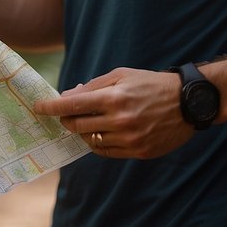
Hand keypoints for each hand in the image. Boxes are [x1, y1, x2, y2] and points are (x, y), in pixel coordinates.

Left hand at [33, 67, 192, 158]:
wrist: (188, 103)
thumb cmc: (152, 84)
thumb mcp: (122, 75)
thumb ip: (93, 86)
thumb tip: (67, 97)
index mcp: (114, 97)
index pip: (73, 105)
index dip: (52, 107)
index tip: (38, 108)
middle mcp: (120, 120)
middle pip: (77, 125)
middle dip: (65, 120)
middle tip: (63, 115)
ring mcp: (129, 139)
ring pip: (90, 140)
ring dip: (82, 132)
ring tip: (85, 122)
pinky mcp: (138, 152)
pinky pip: (107, 152)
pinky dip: (97, 143)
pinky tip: (99, 133)